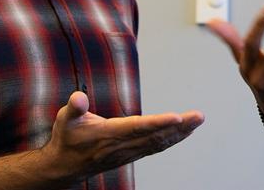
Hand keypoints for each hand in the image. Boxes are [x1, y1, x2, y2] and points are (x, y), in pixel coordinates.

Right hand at [42, 92, 204, 183]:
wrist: (64, 167)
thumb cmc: (66, 138)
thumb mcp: (65, 119)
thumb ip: (74, 107)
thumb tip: (78, 97)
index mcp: (109, 134)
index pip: (138, 127)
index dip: (158, 123)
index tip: (177, 117)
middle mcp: (123, 145)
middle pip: (156, 136)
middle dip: (180, 127)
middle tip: (199, 116)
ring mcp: (129, 152)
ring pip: (159, 142)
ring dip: (181, 133)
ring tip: (198, 121)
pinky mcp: (132, 154)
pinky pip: (156, 147)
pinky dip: (172, 139)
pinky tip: (184, 132)